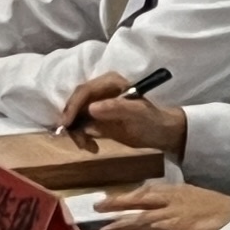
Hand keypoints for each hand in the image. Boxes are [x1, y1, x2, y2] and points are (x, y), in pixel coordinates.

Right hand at [59, 73, 187, 153]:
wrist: (161, 133)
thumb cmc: (153, 120)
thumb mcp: (138, 114)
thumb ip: (116, 108)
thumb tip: (91, 108)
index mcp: (110, 82)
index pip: (85, 90)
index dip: (73, 106)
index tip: (68, 123)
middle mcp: (101, 91)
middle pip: (77, 102)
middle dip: (73, 122)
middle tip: (79, 141)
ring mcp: (97, 104)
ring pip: (76, 116)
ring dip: (77, 132)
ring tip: (89, 147)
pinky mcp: (96, 119)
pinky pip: (81, 126)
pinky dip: (82, 137)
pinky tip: (92, 147)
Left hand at [93, 179, 229, 229]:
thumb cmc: (216, 207)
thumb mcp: (192, 197)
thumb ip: (173, 201)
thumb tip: (157, 209)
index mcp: (172, 190)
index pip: (143, 193)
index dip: (123, 198)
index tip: (103, 203)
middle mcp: (169, 198)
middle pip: (137, 200)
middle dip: (116, 204)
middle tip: (96, 209)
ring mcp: (173, 212)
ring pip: (142, 216)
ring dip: (122, 223)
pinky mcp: (180, 225)